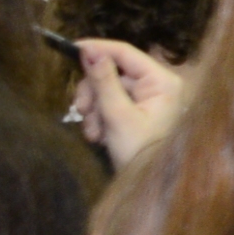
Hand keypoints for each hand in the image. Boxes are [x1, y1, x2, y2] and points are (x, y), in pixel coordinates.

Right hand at [74, 40, 188, 168]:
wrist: (147, 186)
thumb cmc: (139, 152)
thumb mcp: (118, 115)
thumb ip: (104, 82)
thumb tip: (91, 51)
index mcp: (161, 81)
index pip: (125, 52)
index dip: (97, 49)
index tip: (72, 49)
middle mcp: (156, 85)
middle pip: (111, 72)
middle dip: (93, 93)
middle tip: (82, 110)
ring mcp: (146, 98)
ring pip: (106, 89)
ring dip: (94, 110)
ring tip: (95, 132)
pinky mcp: (135, 111)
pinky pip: (108, 104)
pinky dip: (99, 118)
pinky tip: (99, 136)